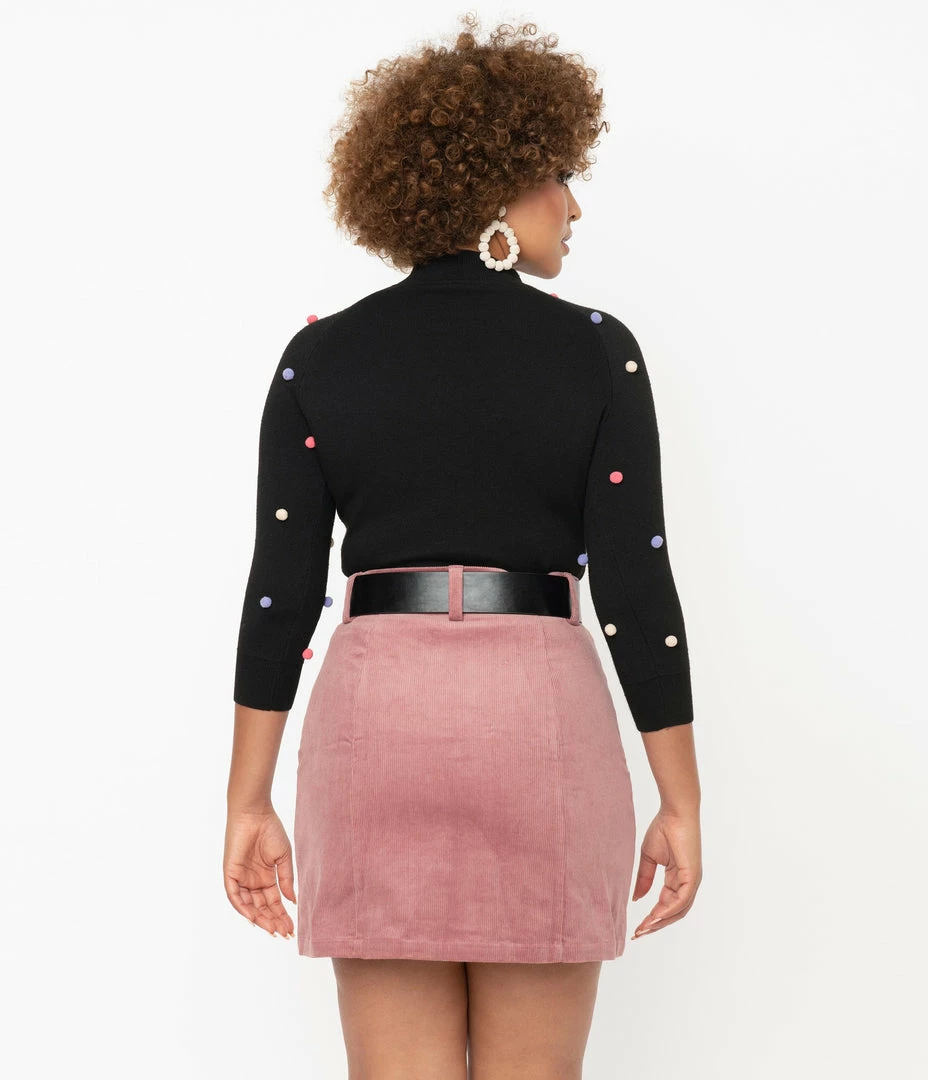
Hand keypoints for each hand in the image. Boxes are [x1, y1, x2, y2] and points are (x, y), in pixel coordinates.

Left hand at [223, 807, 295, 937]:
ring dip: (260, 918)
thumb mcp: (283, 857)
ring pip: (248, 905)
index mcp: (266, 877)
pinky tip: (253, 918)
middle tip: (285, 933)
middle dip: (273, 921)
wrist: (255, 813)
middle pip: (262, 907)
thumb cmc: (271, 830)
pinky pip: (234, 896)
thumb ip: (287, 879)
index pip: (274, 901)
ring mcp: (241, 878)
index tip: (292, 928)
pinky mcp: (230, 874)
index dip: (282, 915)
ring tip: (273, 929)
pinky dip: (242, 907)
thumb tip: (293, 900)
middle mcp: (253, 881)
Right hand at [630, 806, 701, 939]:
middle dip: (655, 925)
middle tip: (638, 934)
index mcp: (677, 879)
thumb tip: (637, 899)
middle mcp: (687, 884)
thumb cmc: (663, 829)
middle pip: (672, 913)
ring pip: (677, 910)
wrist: (674, 813)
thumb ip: (644, 879)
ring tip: (643, 929)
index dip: (651, 918)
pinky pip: (681, 900)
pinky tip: (654, 917)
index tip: (636, 928)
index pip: (665, 905)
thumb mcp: (648, 858)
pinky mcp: (693, 876)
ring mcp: (691, 881)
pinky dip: (668, 910)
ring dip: (660, 922)